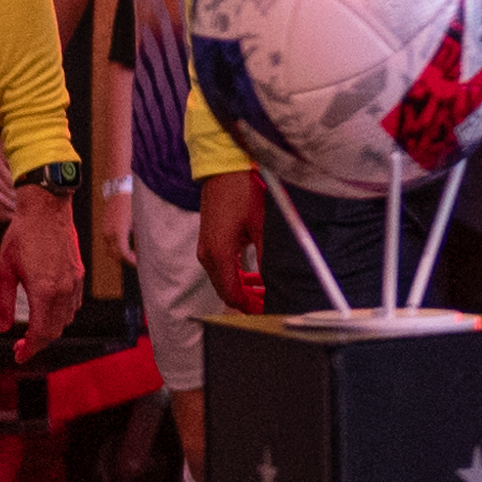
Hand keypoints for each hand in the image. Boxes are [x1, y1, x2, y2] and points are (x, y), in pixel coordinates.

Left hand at [0, 180, 87, 355]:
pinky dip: (62, 315)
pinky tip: (49, 311)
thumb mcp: (4, 270)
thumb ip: (2, 302)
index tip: (18, 355)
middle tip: (21, 345)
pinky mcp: (78, 275)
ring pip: (67, 319)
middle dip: (38, 342)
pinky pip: (73, 305)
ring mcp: (74, 282)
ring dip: (51, 329)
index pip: (40, 332)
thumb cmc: (23, 234)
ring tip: (34, 330)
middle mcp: (63, 289)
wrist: (47, 209)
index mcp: (43, 290)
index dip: (29, 349)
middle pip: (55, 330)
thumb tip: (1, 327)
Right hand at [200, 166, 269, 309]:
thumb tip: (275, 281)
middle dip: (247, 301)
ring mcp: (205, 248)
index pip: (231, 295)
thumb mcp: (262, 226)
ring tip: (265, 291)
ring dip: (242, 288)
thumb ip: (267, 257)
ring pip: (223, 280)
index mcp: (219, 254)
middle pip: (225, 291)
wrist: (224, 169)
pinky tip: (254, 276)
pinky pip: (221, 267)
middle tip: (269, 304)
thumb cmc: (243, 193)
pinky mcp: (208, 241)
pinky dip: (236, 276)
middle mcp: (207, 254)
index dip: (249, 307)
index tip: (267, 311)